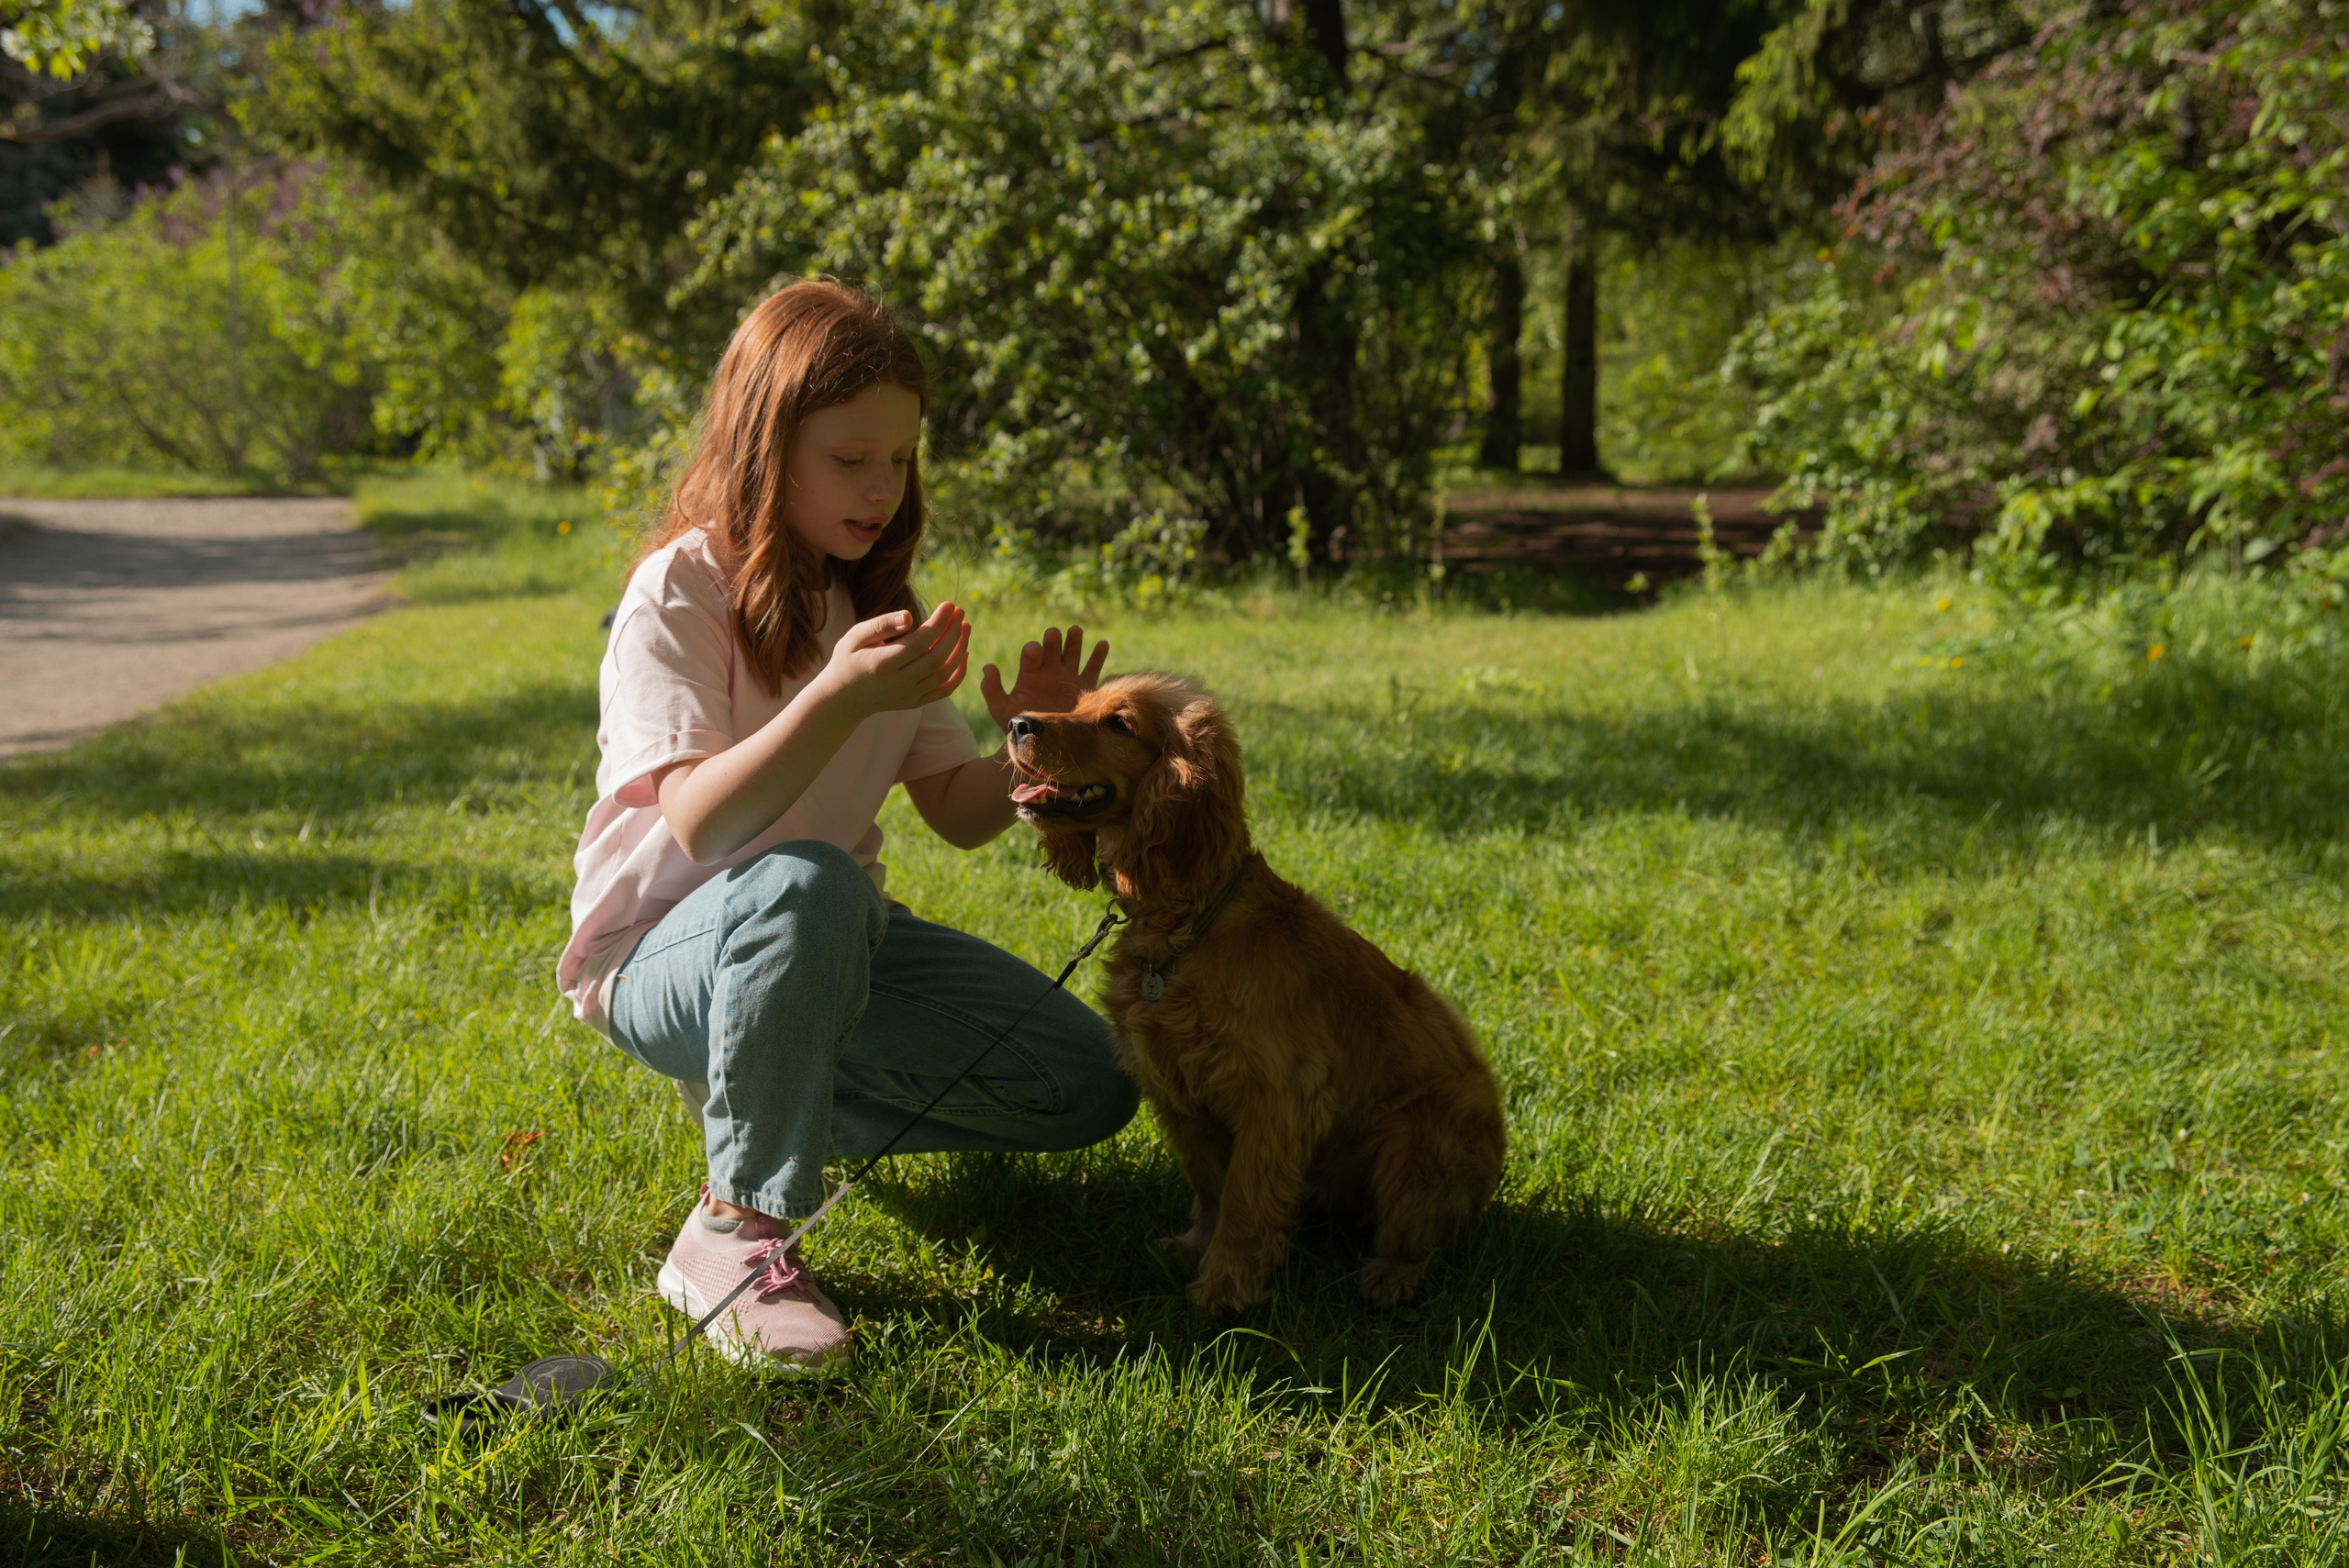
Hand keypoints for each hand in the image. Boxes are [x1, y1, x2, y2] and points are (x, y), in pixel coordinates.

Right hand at [819, 601, 969, 717]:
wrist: (843, 698)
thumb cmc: (848, 659)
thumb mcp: (855, 636)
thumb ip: (882, 625)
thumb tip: (909, 615)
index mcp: (882, 664)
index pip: (920, 642)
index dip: (938, 622)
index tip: (948, 604)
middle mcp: (898, 683)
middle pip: (936, 657)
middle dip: (953, 632)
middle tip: (960, 611)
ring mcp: (908, 696)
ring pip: (944, 673)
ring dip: (960, 649)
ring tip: (965, 627)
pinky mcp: (915, 703)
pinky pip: (945, 690)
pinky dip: (959, 673)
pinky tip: (963, 653)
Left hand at [981, 624, 1109, 728]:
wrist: (1040, 744)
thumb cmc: (1018, 725)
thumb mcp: (1001, 709)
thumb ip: (992, 690)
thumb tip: (987, 667)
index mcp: (1030, 673)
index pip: (1031, 655)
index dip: (1032, 651)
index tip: (1034, 652)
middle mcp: (1049, 671)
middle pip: (1052, 649)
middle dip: (1052, 641)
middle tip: (1053, 633)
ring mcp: (1067, 677)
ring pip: (1072, 654)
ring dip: (1074, 641)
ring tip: (1074, 631)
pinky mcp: (1084, 687)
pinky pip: (1092, 669)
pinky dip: (1098, 656)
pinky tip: (1102, 644)